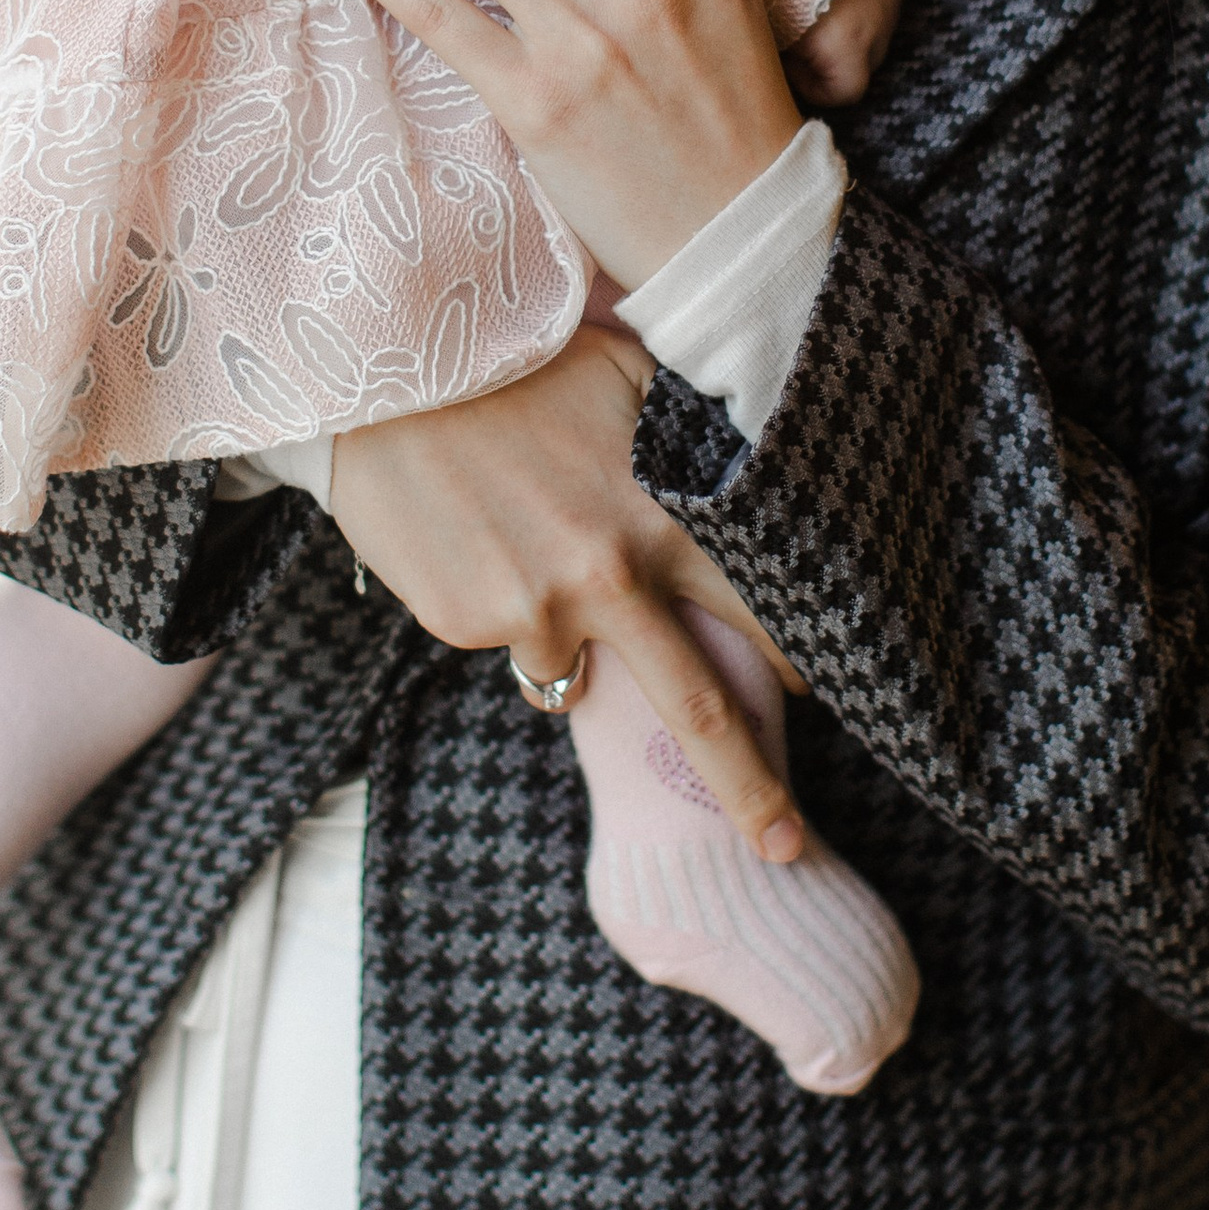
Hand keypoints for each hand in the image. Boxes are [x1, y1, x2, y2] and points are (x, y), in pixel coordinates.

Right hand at [329, 330, 807, 858]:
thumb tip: (751, 473)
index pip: (759, 614)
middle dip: (752, 792)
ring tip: (526, 540)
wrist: (384, 371)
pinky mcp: (466, 623)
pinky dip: (499, 601)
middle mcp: (610, 576)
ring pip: (577, 672)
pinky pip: (505, 634)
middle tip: (785, 850)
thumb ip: (687, 443)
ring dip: (570, 635)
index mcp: (664, 515)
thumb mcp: (626, 380)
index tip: (824, 703)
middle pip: (701, 713)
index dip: (799, 663)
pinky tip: (473, 531)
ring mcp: (534, 610)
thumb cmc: (515, 359)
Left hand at [784, 0, 903, 107]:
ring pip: (876, 23)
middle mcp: (881, 18)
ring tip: (810, 4)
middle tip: (793, 36)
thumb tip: (779, 83)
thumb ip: (784, 65)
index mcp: (850, 42)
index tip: (788, 64)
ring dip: (849, 22)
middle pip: (866, 60)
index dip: (814, 86)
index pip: (849, 91)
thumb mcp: (765, 32)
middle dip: (832, 56)